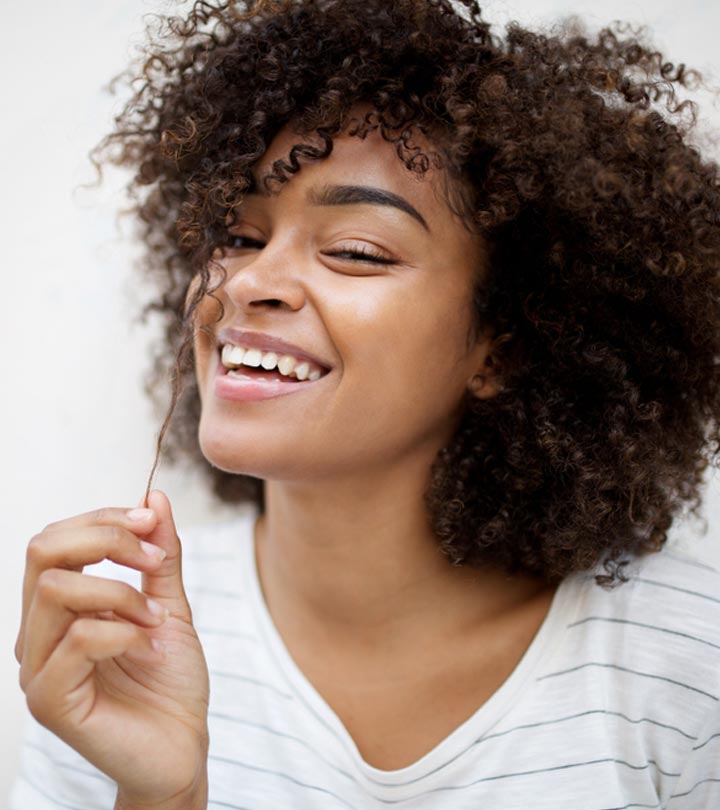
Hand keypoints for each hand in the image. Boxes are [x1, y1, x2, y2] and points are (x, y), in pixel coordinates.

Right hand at [15, 490, 209, 806]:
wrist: (182, 745)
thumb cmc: (170, 678)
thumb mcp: (170, 603)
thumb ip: (160, 555)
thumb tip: (153, 496)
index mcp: (57, 608)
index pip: (53, 539)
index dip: (102, 519)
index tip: (151, 521)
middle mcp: (37, 634)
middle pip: (43, 551)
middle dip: (107, 539)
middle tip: (153, 558)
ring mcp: (37, 669)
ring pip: (57, 590)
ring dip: (121, 593)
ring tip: (156, 618)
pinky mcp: (50, 701)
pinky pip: (79, 639)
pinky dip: (126, 632)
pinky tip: (151, 648)